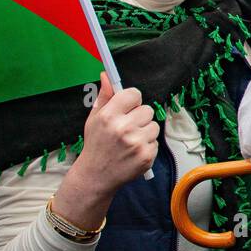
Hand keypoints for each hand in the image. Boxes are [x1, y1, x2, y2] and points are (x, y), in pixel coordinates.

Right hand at [55, 74, 159, 230]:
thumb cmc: (96, 144)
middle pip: (147, 109)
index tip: (127, 107)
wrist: (96, 176)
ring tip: (130, 141)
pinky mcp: (146, 156)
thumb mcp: (94, 119)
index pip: (134, 94)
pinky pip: (155, 142)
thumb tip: (107, 74)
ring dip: (145, 132)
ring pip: (154, 126)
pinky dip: (147, 146)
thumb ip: (104, 96)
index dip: (132, 100)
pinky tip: (133, 152)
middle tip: (127, 128)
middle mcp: (123, 128)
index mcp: (109, 116)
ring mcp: (136, 143)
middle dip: (139, 117)